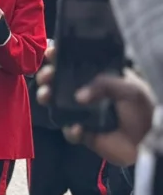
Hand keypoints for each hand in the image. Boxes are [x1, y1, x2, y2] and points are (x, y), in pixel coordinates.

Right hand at [36, 49, 153, 166]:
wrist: (149, 141)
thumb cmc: (143, 109)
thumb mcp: (129, 89)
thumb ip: (104, 85)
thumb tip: (78, 96)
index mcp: (100, 77)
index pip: (77, 63)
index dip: (61, 57)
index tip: (51, 52)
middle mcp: (89, 93)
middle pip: (60, 81)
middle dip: (48, 76)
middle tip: (46, 76)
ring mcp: (83, 113)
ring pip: (56, 104)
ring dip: (46, 98)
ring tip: (46, 97)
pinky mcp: (84, 133)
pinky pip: (69, 131)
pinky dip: (71, 130)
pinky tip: (78, 128)